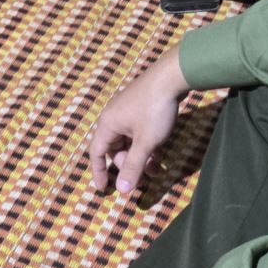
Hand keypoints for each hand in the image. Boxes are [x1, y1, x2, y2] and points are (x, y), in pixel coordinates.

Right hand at [87, 47, 190, 194]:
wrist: (171, 77)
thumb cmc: (154, 111)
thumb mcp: (145, 143)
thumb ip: (133, 166)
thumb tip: (121, 190)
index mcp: (108, 125)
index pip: (96, 153)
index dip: (99, 172)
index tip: (103, 189)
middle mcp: (114, 118)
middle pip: (115, 149)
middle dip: (129, 166)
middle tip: (144, 181)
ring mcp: (127, 112)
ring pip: (130, 142)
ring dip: (141, 158)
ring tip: (157, 171)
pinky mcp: (140, 108)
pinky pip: (138, 133)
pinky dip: (147, 146)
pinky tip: (160, 154)